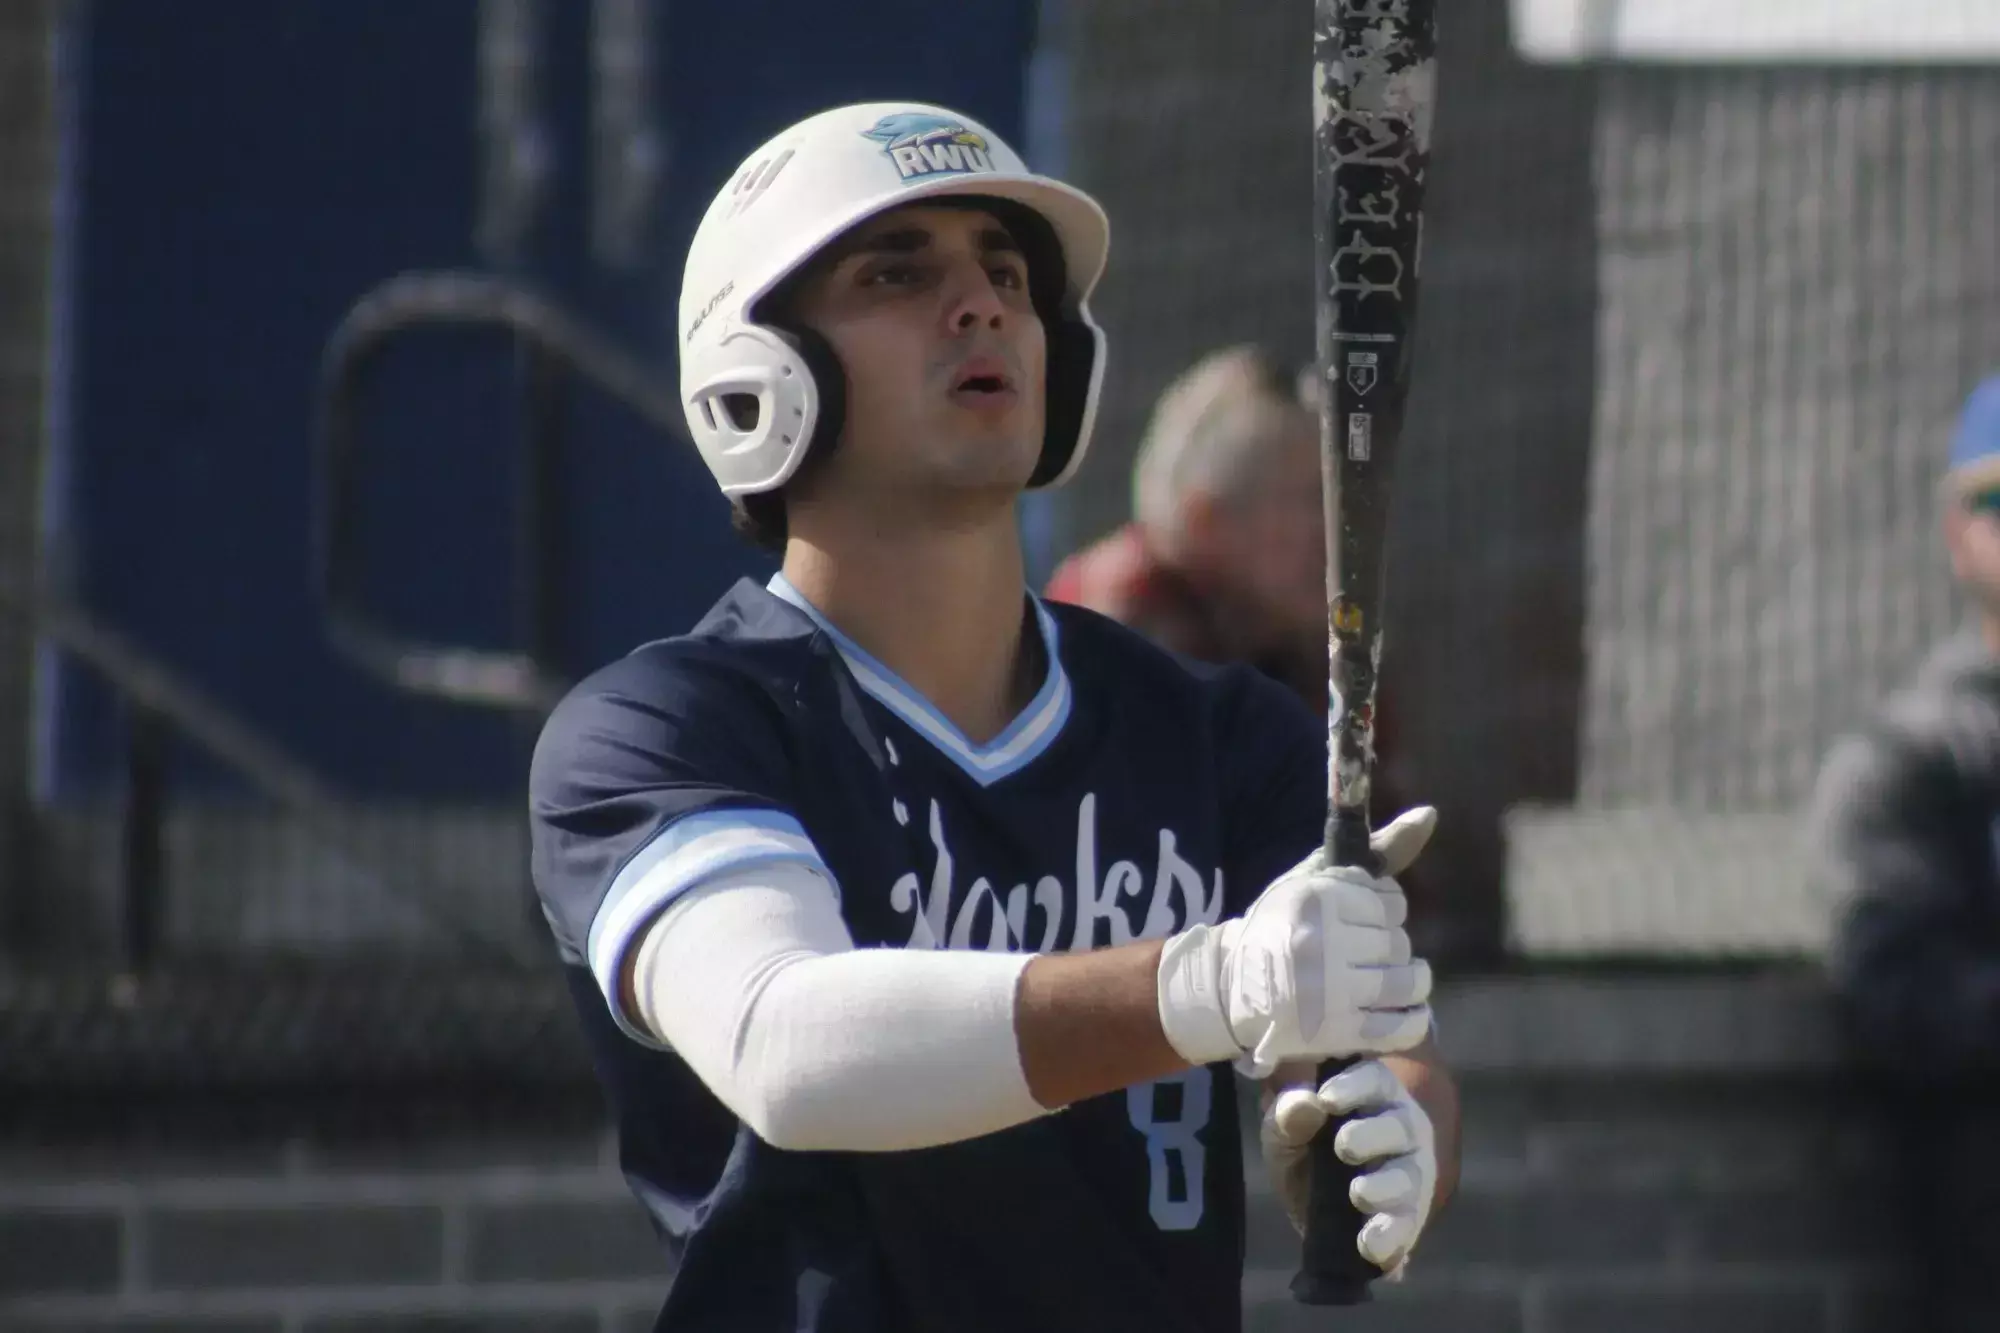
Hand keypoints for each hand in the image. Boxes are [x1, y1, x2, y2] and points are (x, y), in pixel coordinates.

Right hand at [1155, 807, 1436, 1074]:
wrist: (1231, 987)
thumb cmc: (1281, 925)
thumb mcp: (1317, 877)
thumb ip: (1377, 848)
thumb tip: (1430, 814)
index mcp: (1317, 899)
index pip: (1390, 903)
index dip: (1384, 911)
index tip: (1362, 920)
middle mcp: (1324, 942)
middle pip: (1397, 942)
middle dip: (1389, 947)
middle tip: (1364, 954)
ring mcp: (1332, 991)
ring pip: (1406, 981)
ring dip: (1408, 981)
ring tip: (1392, 979)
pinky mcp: (1338, 1032)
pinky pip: (1402, 1026)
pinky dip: (1412, 1019)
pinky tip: (1404, 1009)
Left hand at [1261, 1058, 1437, 1273]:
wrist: (1312, 1213)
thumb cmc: (1303, 1152)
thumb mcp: (1282, 1133)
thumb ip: (1287, 1116)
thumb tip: (1306, 1103)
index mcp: (1372, 1097)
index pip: (1375, 1080)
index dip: (1355, 1086)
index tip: (1327, 1099)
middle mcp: (1401, 1130)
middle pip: (1399, 1126)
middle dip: (1373, 1135)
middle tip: (1344, 1146)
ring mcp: (1411, 1175)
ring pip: (1410, 1176)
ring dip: (1386, 1186)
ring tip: (1359, 1193)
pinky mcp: (1409, 1219)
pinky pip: (1408, 1226)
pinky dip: (1390, 1236)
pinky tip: (1370, 1243)